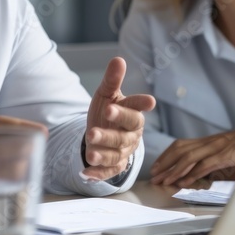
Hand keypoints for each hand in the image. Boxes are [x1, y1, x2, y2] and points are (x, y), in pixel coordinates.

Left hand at [82, 57, 156, 180]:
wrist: (104, 133)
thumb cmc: (108, 111)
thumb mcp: (107, 94)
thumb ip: (112, 80)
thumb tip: (118, 60)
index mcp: (132, 115)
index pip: (135, 111)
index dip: (137, 107)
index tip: (148, 101)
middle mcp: (131, 135)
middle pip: (123, 136)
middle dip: (109, 135)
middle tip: (92, 132)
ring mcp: (123, 152)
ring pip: (115, 155)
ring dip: (102, 155)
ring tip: (90, 153)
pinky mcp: (114, 166)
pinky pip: (108, 172)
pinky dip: (98, 174)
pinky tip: (86, 173)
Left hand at [150, 120, 234, 186]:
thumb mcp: (224, 150)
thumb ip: (211, 158)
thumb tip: (199, 172)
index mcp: (206, 141)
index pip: (179, 146)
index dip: (165, 156)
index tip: (156, 167)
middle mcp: (207, 142)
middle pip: (179, 151)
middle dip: (164, 164)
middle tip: (153, 176)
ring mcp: (215, 148)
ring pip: (188, 158)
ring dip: (174, 171)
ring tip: (164, 182)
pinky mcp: (225, 156)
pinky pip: (205, 165)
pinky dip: (193, 174)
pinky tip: (184, 182)